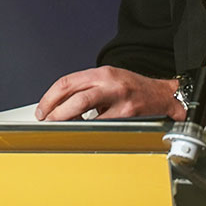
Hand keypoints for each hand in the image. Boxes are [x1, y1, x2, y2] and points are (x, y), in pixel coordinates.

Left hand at [35, 66, 183, 121]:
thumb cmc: (133, 88)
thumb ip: (87, 89)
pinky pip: (102, 124)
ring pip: (85, 108)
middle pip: (74, 95)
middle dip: (55, 110)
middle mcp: (110, 83)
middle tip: (46, 120)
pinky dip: (89, 129)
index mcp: (102, 73)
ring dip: (67, 119)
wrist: (162, 95)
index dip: (50, 97)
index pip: (68, 82)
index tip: (42, 109)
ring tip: (60, 126)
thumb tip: (60, 106)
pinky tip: (85, 132)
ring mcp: (119, 99)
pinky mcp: (128, 114)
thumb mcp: (109, 80)